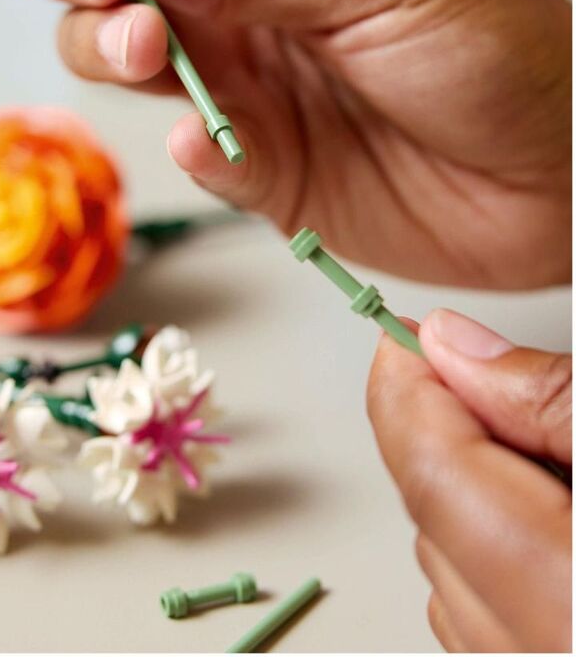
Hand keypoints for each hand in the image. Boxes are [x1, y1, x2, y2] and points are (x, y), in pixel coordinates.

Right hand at [10, 0, 569, 288]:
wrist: (549, 174)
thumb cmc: (489, 46)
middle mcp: (235, 7)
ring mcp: (240, 91)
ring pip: (122, 65)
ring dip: (110, 51)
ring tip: (152, 51)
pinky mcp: (257, 170)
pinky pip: (193, 157)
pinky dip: (187, 149)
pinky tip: (205, 139)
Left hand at [368, 308, 570, 651]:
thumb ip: (549, 399)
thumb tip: (450, 345)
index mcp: (567, 601)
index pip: (437, 480)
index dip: (408, 395)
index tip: (404, 338)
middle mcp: (538, 655)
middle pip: (437, 525)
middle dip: (445, 438)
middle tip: (488, 379)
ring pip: (451, 574)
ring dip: (473, 498)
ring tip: (544, 453)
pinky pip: (486, 621)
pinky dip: (497, 554)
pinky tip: (554, 516)